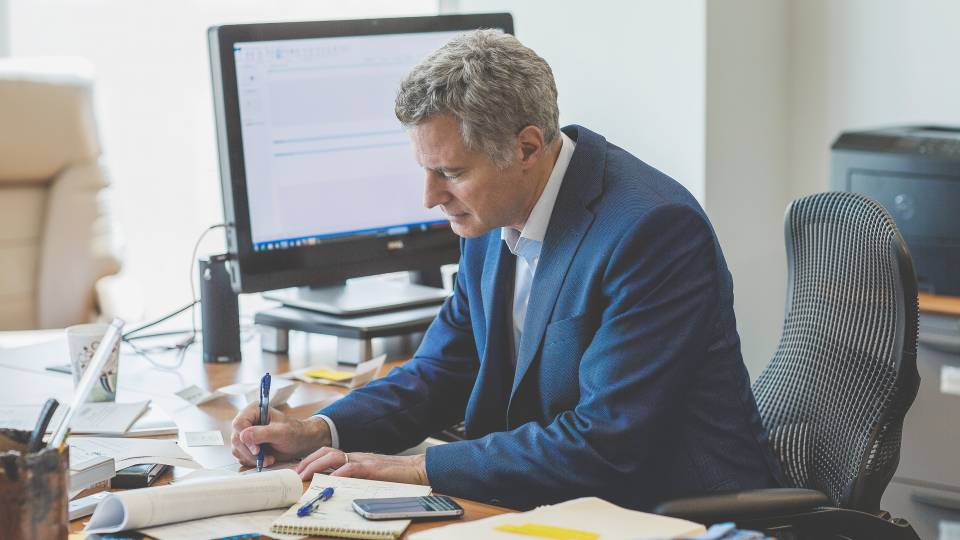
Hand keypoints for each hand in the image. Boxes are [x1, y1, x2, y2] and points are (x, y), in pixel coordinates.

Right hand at [230, 403, 330, 467]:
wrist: (300, 442)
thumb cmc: (294, 432)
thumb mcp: (281, 432)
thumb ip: (262, 433)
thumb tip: (243, 436)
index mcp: (254, 410)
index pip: (239, 424)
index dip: (245, 438)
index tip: (257, 450)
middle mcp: (247, 421)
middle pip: (236, 438)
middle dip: (250, 452)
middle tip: (265, 458)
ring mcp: (245, 434)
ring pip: (237, 449)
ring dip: (252, 458)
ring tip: (269, 459)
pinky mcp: (247, 446)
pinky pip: (241, 456)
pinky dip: (252, 461)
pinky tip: (266, 460)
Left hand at [295, 448, 429, 485]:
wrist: (416, 469)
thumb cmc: (395, 476)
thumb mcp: (369, 476)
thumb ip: (354, 478)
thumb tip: (334, 486)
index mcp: (354, 458)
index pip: (327, 453)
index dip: (310, 460)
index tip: (296, 470)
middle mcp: (356, 456)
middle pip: (325, 451)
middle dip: (306, 461)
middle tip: (294, 473)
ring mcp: (363, 460)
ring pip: (333, 456)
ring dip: (315, 465)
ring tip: (303, 475)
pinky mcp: (372, 468)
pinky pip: (352, 468)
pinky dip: (339, 473)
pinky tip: (330, 479)